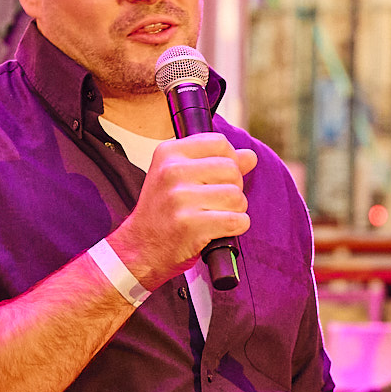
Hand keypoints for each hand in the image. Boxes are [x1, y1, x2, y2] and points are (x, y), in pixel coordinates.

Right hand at [110, 133, 258, 288]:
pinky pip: (236, 221)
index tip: (219, 177)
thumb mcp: (180, 177)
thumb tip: (250, 155)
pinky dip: (235, 228)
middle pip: (232, 170)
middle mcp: (172, 172)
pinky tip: (218, 230)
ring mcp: (180, 199)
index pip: (219, 143)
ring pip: (237, 196)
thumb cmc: (163, 212)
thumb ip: (215, 162)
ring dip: (234, 210)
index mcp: (169, 153)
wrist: (140, 248)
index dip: (229, 160)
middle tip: (215, 202)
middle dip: (233, 188)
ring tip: (214, 217)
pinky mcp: (190, 225)